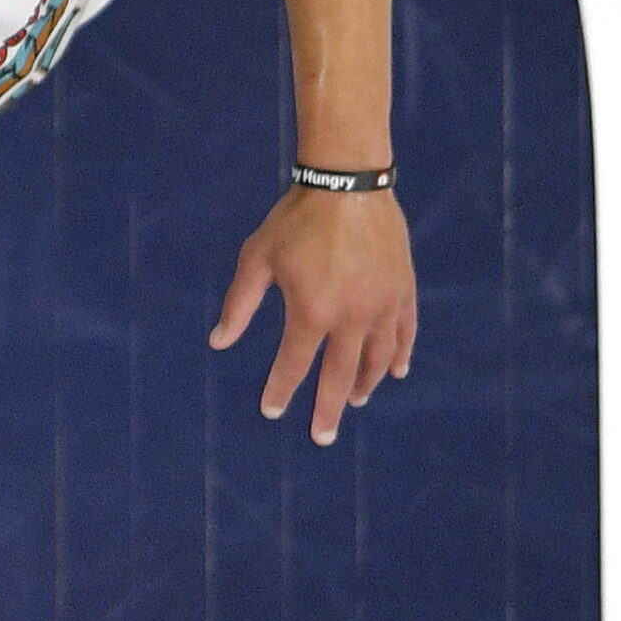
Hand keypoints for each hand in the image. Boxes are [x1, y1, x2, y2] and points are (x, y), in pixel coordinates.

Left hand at [211, 184, 416, 444]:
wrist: (347, 183)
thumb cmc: (295, 220)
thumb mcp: (257, 258)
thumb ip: (239, 304)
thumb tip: (217, 342)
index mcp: (312, 312)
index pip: (294, 365)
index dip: (280, 389)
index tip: (270, 411)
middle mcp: (351, 317)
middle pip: (339, 375)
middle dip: (328, 408)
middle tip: (322, 437)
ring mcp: (382, 305)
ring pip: (375, 358)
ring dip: (363, 382)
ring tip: (353, 401)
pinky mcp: (402, 290)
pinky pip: (403, 332)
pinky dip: (398, 354)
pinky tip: (395, 370)